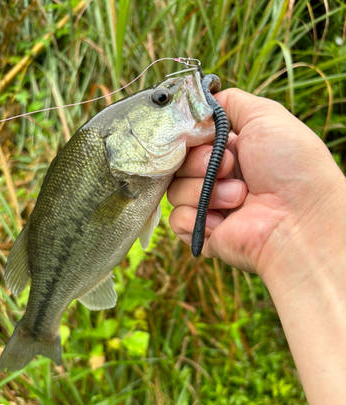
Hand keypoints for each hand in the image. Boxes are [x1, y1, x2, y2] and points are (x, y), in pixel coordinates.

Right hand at [168, 88, 343, 281]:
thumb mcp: (264, 116)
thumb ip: (229, 102)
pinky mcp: (202, 233)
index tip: (207, 137)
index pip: (186, 140)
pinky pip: (176, 219)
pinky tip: (224, 219)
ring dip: (205, 190)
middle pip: (176, 163)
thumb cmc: (291, 165)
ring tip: (240, 196)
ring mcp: (207, 207)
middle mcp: (214, 178)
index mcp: (226, 152)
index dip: (190, 137)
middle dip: (199, 162)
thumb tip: (202, 100)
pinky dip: (197, 216)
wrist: (300, 218)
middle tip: (229, 167)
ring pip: (174, 190)